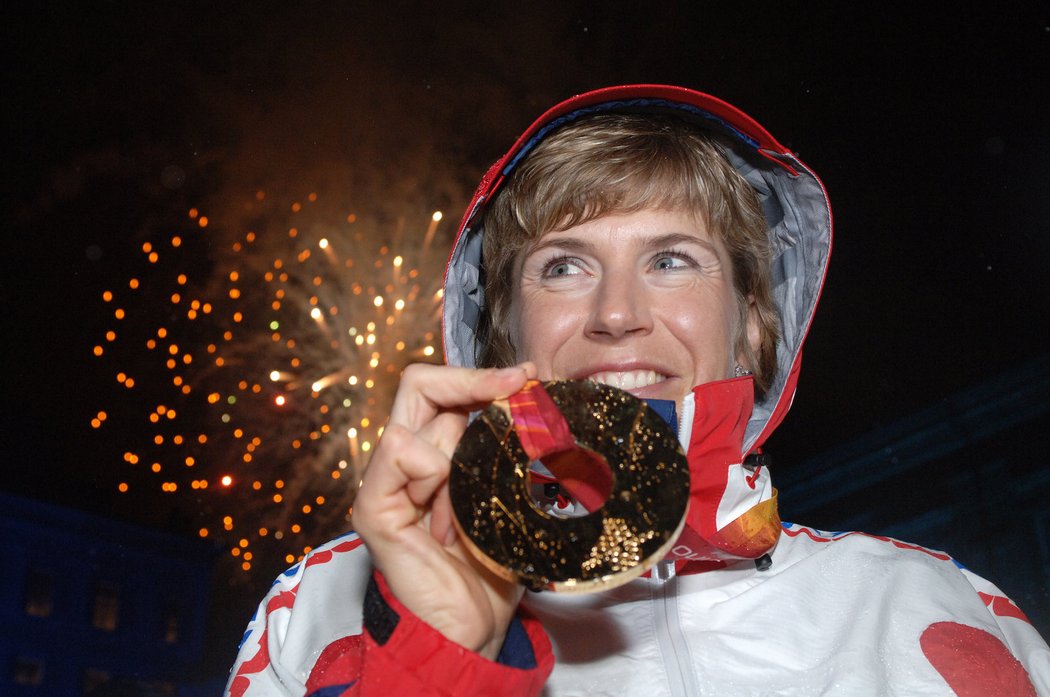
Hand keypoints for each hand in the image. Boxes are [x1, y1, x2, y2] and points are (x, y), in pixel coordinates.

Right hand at [352, 362, 535, 658]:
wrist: (473, 625)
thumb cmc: (495, 563)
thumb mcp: (511, 492)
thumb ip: (511, 449)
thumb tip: (541, 398)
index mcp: (434, 450)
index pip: (442, 387)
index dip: (480, 374)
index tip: (527, 375)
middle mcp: (404, 458)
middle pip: (419, 383)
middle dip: (472, 378)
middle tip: (517, 383)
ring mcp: (385, 481)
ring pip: (418, 423)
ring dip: (460, 452)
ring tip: (472, 506)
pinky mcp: (373, 506)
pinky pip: (399, 453)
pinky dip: (433, 471)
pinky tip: (448, 515)